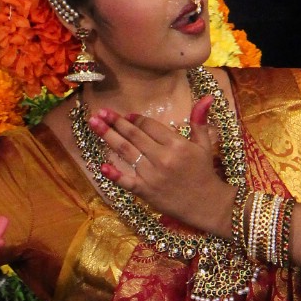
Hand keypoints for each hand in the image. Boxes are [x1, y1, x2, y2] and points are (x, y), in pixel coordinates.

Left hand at [88, 98, 235, 235]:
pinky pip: (127, 181)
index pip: (149, 126)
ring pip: (127, 152)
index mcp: (176, 144)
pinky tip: (101, 167)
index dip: (136, 119)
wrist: (206, 204)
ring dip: (108, 137)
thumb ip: (200, 120)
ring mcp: (152, 175)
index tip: (127, 115)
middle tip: (100, 112)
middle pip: (134, 135)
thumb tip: (207, 96)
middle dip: (115, 122)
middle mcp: (162, 157)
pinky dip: (114, 175)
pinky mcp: (146, 192)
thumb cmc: (204, 172)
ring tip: (94, 124)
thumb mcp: (204, 144)